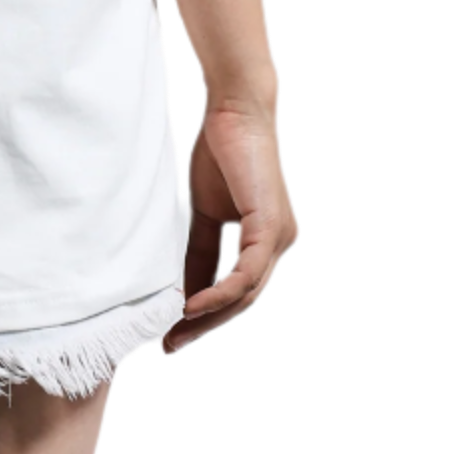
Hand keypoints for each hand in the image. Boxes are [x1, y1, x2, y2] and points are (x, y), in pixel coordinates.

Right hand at [161, 100, 301, 355]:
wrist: (234, 109)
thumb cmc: (220, 152)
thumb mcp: (205, 212)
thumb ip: (200, 252)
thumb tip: (185, 294)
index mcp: (268, 240)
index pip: (240, 292)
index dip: (208, 316)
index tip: (174, 333)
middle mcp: (281, 243)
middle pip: (245, 302)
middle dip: (206, 327)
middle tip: (171, 345)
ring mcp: (280, 237)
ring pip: (247, 295)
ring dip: (210, 318)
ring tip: (176, 332)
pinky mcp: (270, 226)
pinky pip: (247, 275)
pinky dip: (219, 294)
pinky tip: (192, 307)